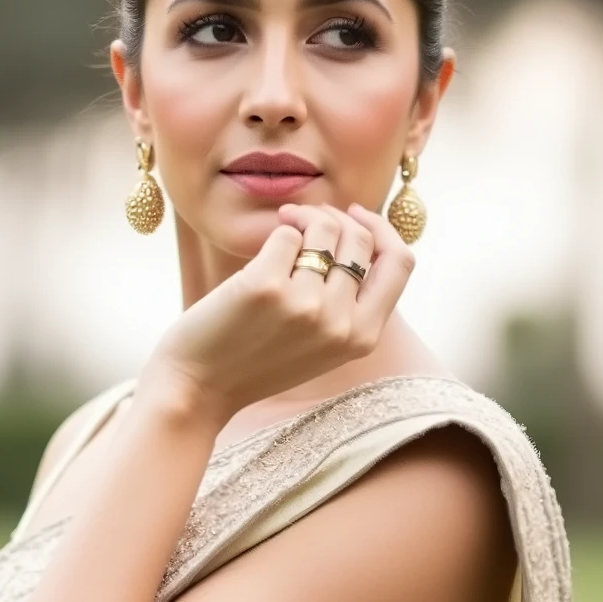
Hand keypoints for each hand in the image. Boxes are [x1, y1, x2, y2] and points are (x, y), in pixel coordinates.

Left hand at [142, 202, 416, 423]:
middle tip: (306, 221)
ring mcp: (305, 305)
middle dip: (336, 217)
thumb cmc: (260, 361)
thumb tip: (359, 233)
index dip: (382, 229)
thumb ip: (350, 303)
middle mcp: (341, 323)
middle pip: (361, 239)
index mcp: (363, 338)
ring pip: (325, 228)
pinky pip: (286, 235)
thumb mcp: (325, 344)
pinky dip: (275, 234)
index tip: (357, 215)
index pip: (400, 264)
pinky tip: (258, 255)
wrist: (202, 386)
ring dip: (303, 218)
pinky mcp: (266, 285)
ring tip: (284, 226)